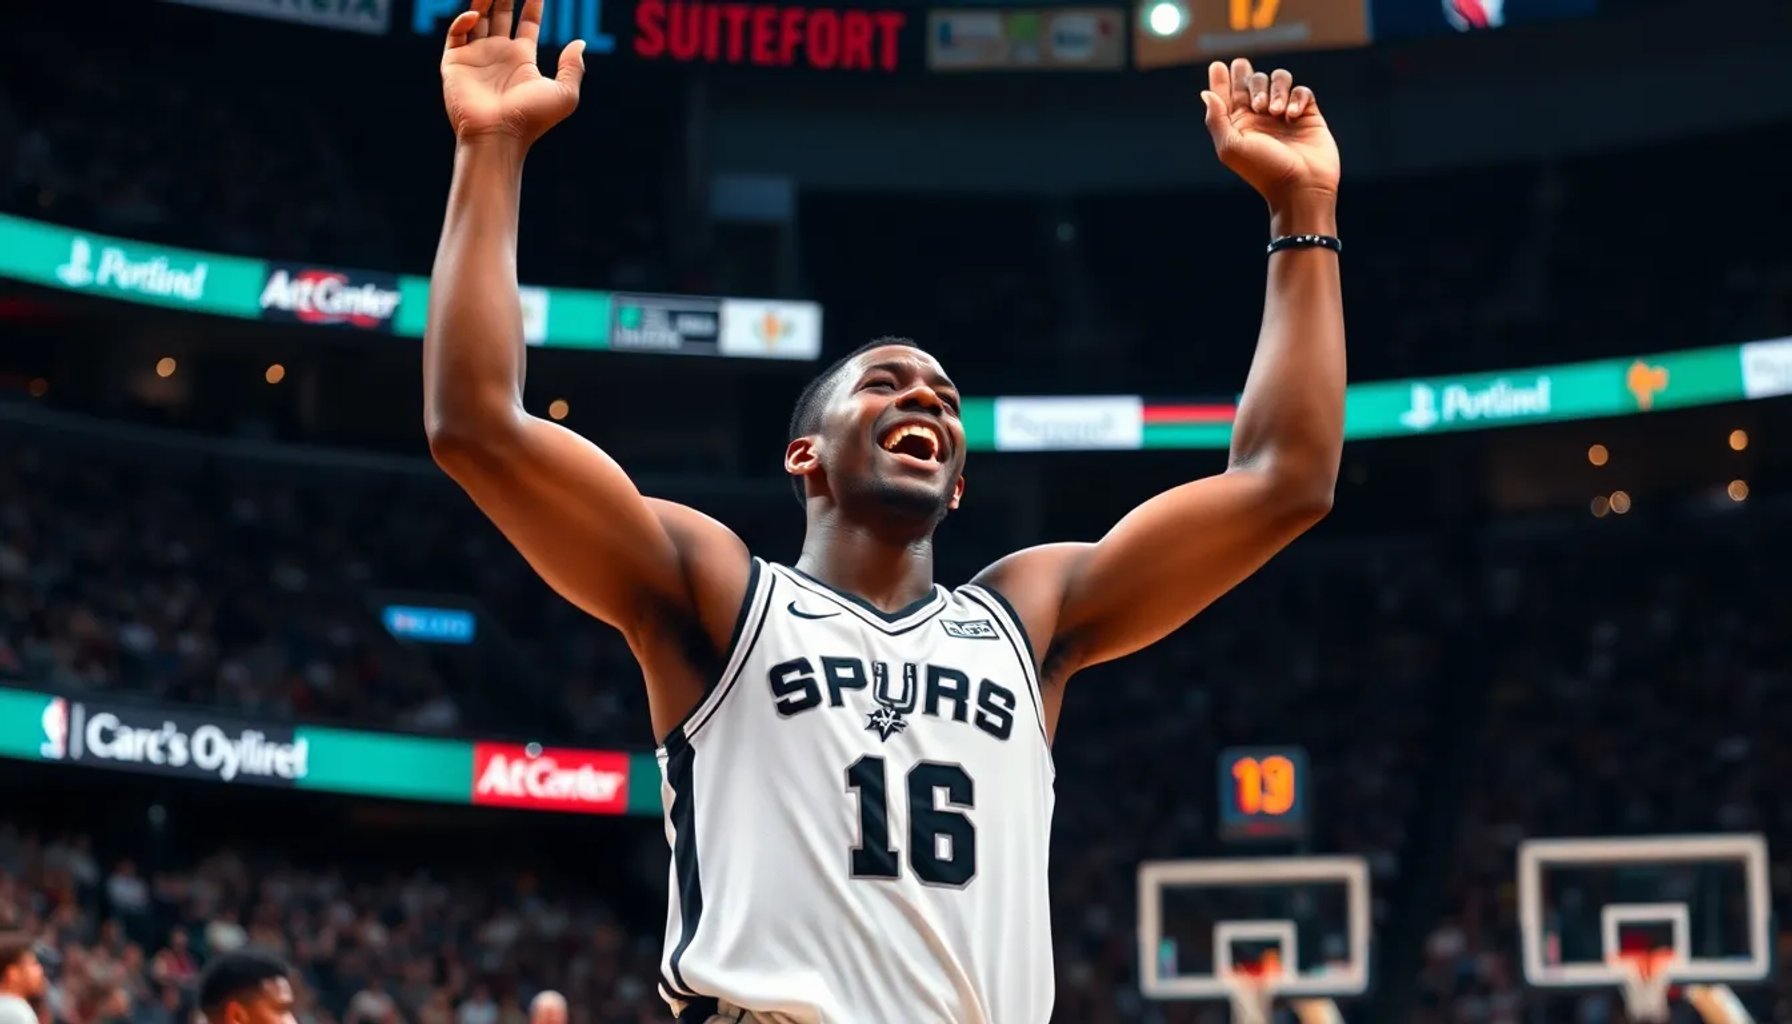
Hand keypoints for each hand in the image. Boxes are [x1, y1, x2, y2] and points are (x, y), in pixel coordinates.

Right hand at [441, 0, 585, 144]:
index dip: (533, 4)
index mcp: (523, 60)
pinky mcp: (454, 62)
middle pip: (500, 15)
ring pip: (477, 18)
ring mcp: (476, 57)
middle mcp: (499, 55)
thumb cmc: (532, 119)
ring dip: (482, 1)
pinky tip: (474, 16)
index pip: (527, 23)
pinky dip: (463, 20)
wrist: (498, 136)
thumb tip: (580, 42)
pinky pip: (456, 33)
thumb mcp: (564, 94)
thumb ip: (573, 67)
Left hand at [1200, 59, 1339, 212]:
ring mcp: (1284, 113)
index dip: (1222, 79)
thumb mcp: (1231, 147)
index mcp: (1238, 124)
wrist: (1301, 187)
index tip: (1217, 65)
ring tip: (1275, 113)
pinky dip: (1297, 98)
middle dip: (1251, 80)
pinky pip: (1302, 91)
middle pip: (1253, 80)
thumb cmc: (1263, 171)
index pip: (1228, 93)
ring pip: (1278, 79)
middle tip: (1256, 103)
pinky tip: (1292, 117)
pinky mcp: (1307, 114)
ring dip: (1276, 90)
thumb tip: (1206, 93)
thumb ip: (1216, 118)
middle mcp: (1260, 116)